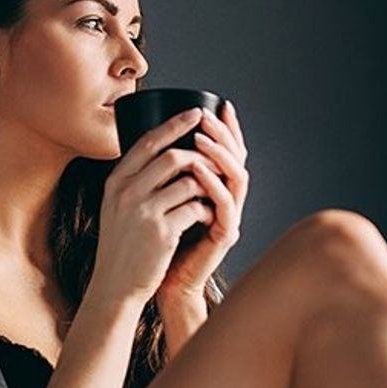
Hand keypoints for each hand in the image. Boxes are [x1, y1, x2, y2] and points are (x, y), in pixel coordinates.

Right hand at [89, 106, 225, 306]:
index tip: (197, 114)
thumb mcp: (116, 208)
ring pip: (189, 181)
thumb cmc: (121, 247)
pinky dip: (205, 210)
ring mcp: (144, 212)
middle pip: (172, 156)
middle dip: (200, 154)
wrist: (115, 286)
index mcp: (116, 183)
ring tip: (211, 193)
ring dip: (207, 184)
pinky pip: (195, 208)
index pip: (148, 141)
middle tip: (215, 157)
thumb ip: (133, 182)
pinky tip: (205, 218)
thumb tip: (165, 153)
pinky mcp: (162, 232)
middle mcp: (127, 193)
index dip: (175, 124)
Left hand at [157, 100, 249, 298]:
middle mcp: (227, 202)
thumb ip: (163, 176)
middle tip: (207, 115)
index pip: (226, 153)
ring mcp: (228, 218)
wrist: (156, 283)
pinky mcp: (223, 236)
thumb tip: (148, 141)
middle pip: (237, 159)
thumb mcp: (158, 200)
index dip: (226, 129)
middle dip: (224, 134)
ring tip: (201, 136)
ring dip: (219, 154)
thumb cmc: (154, 243)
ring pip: (236, 177)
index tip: (216, 104)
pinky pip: (224, 205)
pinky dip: (212, 183)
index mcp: (214, 191)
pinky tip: (197, 169)